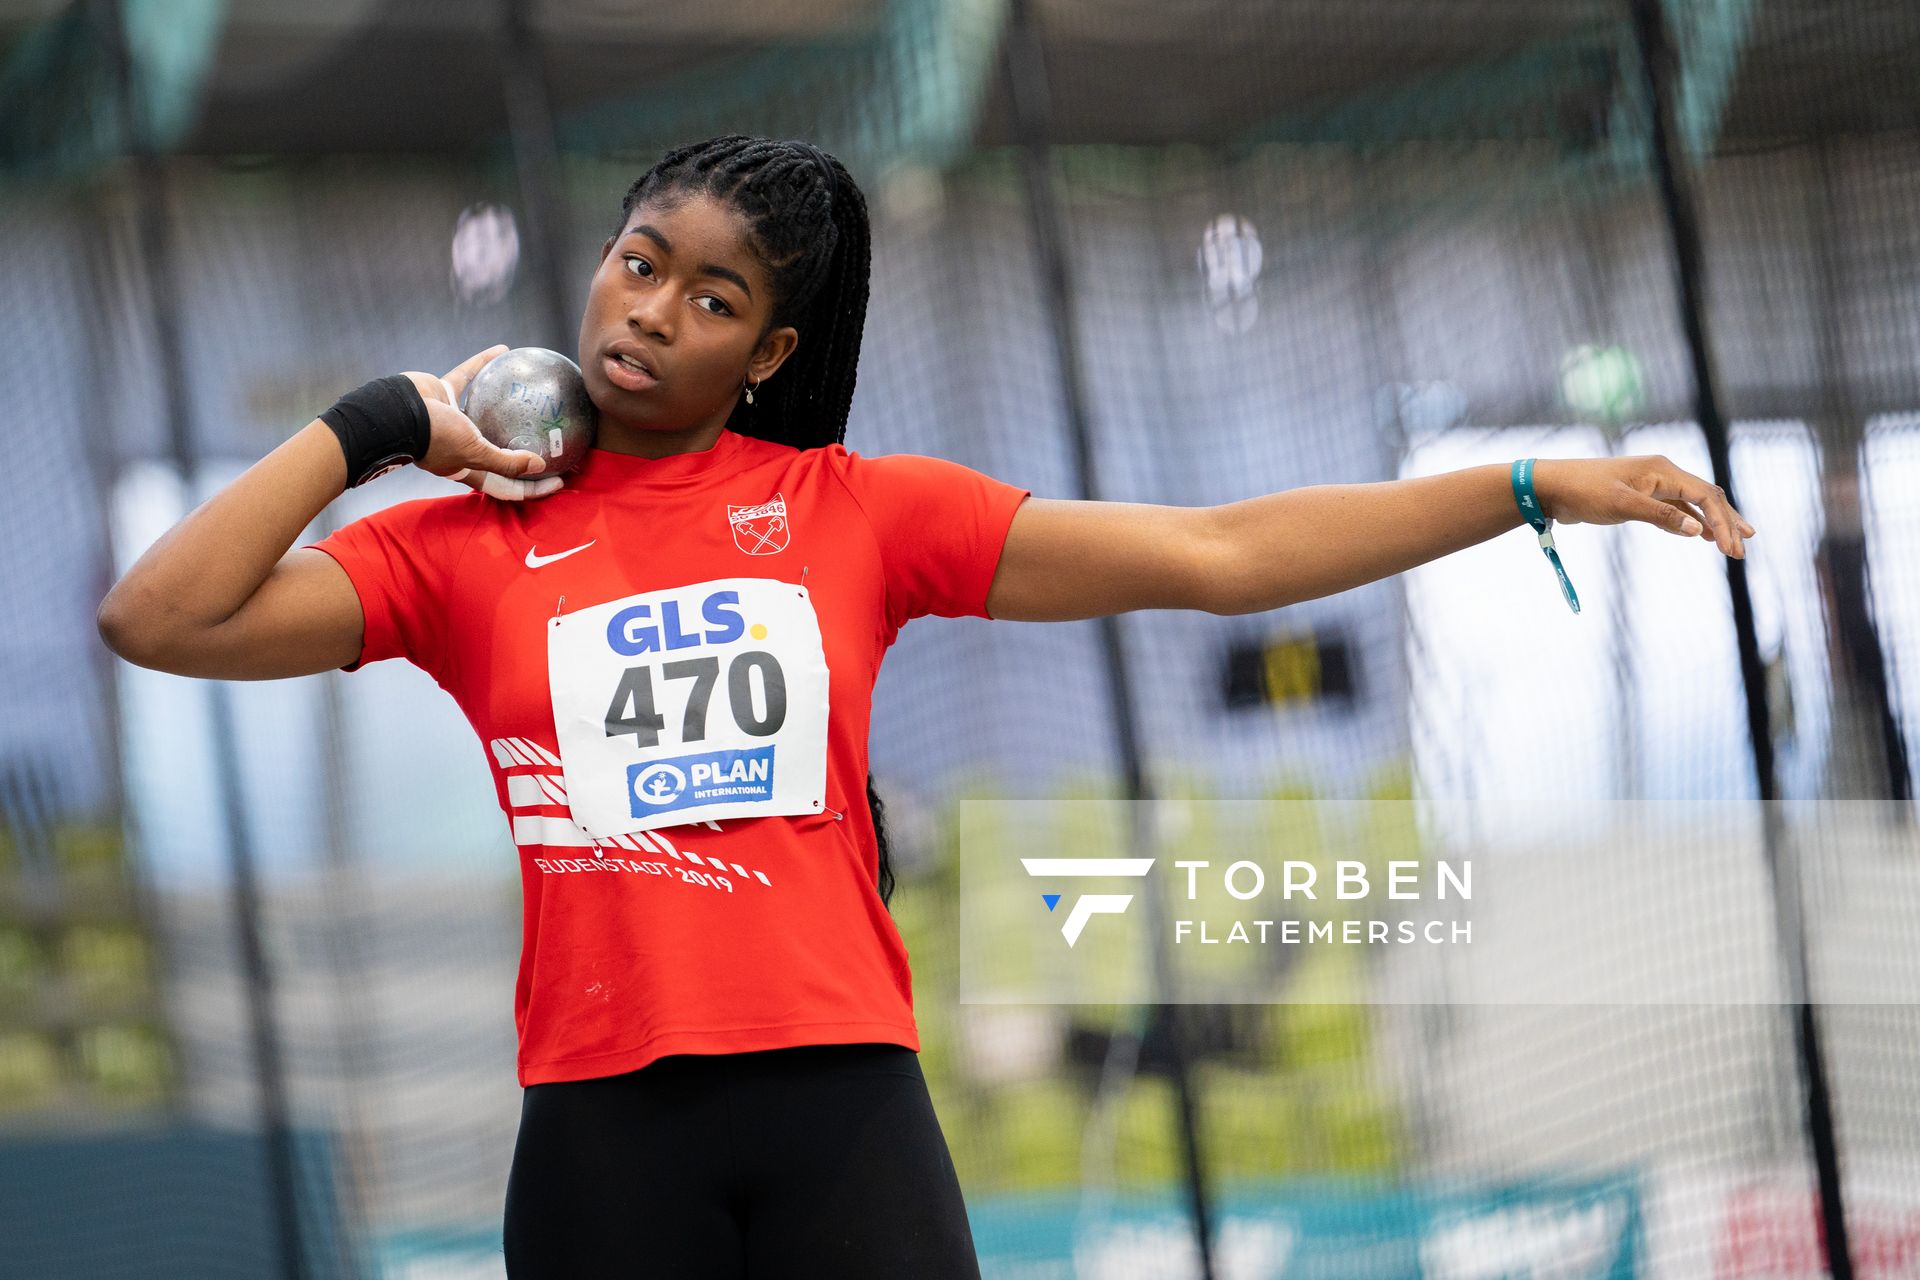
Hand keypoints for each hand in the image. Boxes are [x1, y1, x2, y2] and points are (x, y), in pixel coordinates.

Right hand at [400, 346, 564, 501]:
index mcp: (469, 469)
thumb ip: (505, 461)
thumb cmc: (433, 437)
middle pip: (502, 451)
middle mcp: (463, 447)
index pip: (508, 486)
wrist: (392, 412)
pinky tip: (503, 349)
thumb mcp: (473, 454)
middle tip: (555, 437)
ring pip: (487, 410)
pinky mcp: (444, 394)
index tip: (560, 481)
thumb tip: (540, 467)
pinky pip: (470, 376)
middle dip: (526, 449)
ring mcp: (453, 420)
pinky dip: (483, 363)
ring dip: (508, 400)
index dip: (533, 489)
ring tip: (535, 391)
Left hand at [1533, 455, 1754, 558]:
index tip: (1733, 550)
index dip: (1724, 522)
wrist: (1550, 488)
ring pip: (1691, 504)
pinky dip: (1689, 522)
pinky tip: (1700, 536)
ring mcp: (1651, 485)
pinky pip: (1674, 509)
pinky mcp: (1639, 497)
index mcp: (1663, 470)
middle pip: (1705, 497)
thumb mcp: (1622, 505)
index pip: (1706, 496)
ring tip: (1731, 543)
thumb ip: (1661, 516)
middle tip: (1744, 548)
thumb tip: (1698, 530)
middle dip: (1726, 522)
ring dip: (1712, 523)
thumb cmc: (1583, 492)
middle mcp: (1662, 474)